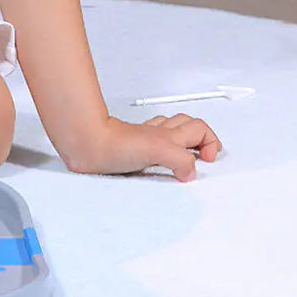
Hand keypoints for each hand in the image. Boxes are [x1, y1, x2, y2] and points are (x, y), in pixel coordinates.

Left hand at [71, 114, 222, 181]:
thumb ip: (180, 159)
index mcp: (168, 136)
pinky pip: (152, 144)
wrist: (85, 144)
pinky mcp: (132, 149)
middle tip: (205, 157)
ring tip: (188, 157)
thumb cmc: (113, 144)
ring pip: (171, 131)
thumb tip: (190, 171)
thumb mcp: (157, 150)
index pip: (200, 129)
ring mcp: (144, 139)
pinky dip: (162, 149)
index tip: (208, 160)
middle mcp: (158, 134)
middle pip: (189, 125)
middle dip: (202, 138)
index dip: (211, 142)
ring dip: (184, 140)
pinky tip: (160, 161)